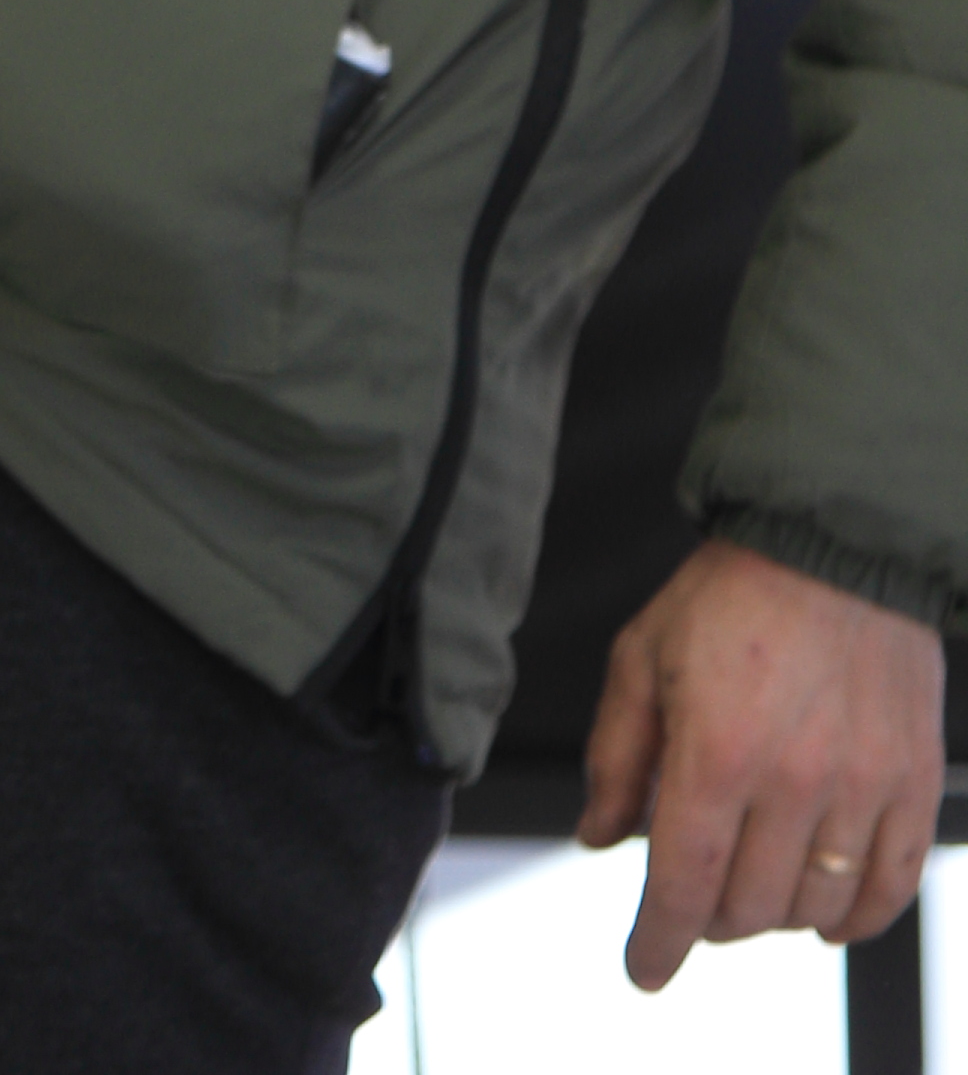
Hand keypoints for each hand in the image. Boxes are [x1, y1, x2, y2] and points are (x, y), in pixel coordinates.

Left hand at [577, 535, 945, 988]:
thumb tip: (601, 836)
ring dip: (773, 916)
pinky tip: (823, 909)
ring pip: (811, 910)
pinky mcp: (911, 785)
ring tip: (753, 883)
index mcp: (716, 748)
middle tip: (696, 891)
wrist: (832, 545)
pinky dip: (852, 919)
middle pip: (745, 908)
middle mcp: (794, 779)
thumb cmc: (730, 597)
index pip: (683, 883)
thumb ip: (616, 755)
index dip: (658, 941)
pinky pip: (886, 892)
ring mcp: (861, 787)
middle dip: (707, 917)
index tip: (644, 968)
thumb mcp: (642, 656)